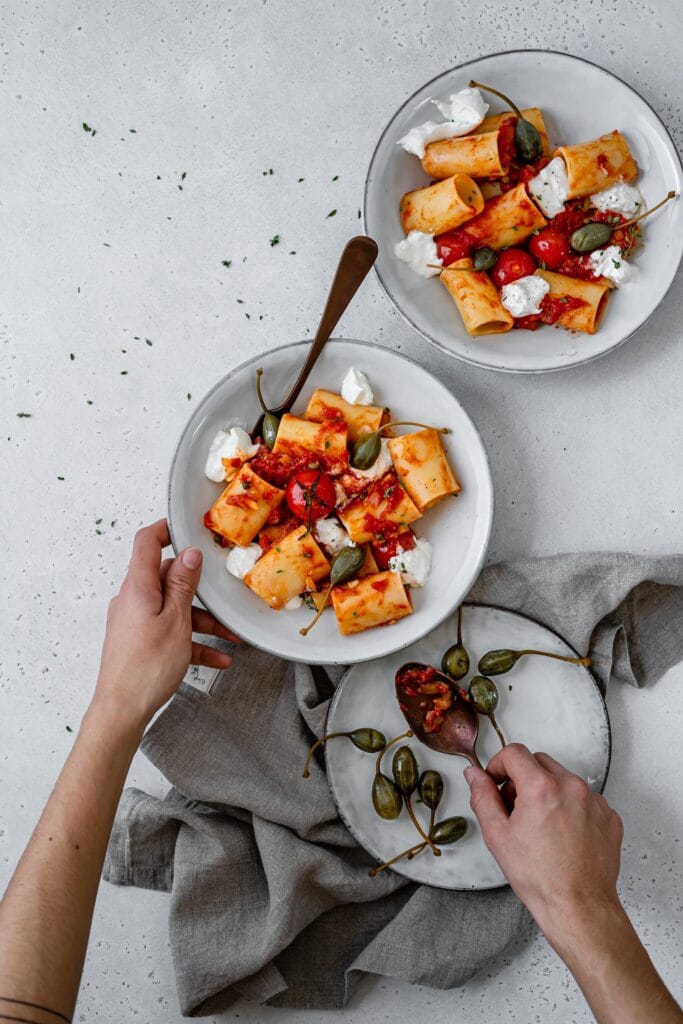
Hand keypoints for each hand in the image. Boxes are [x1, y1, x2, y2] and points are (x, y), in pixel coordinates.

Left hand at [92, 519, 238, 731]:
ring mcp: (135, 621)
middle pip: (168, 579)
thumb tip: (189, 555)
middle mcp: (133, 600)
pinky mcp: (140, 641)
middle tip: (224, 595)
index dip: (166, 530)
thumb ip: (183, 585)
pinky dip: (193, 642)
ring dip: (203, 622)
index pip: (146, 542)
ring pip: (174, 609)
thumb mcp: (176, 621)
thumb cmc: (146, 668)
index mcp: (138, 588)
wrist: (122, 711)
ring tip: (230, 637)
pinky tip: (219, 658)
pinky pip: (171, 633)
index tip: (188, 529)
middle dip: (200, 590)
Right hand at [464, 744, 623, 940]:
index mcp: (541, 788)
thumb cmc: (540, 878)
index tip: (497, 781)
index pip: (515, 753)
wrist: (579, 907)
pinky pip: (585, 798)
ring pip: (563, 779)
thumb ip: (483, 797)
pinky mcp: (609, 816)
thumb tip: (475, 775)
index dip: (499, 765)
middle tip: (516, 809)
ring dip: (549, 792)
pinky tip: (564, 835)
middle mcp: (571, 787)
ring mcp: (594, 801)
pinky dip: (571, 807)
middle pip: (539, 762)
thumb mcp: (498, 836)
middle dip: (523, 778)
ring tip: (542, 827)